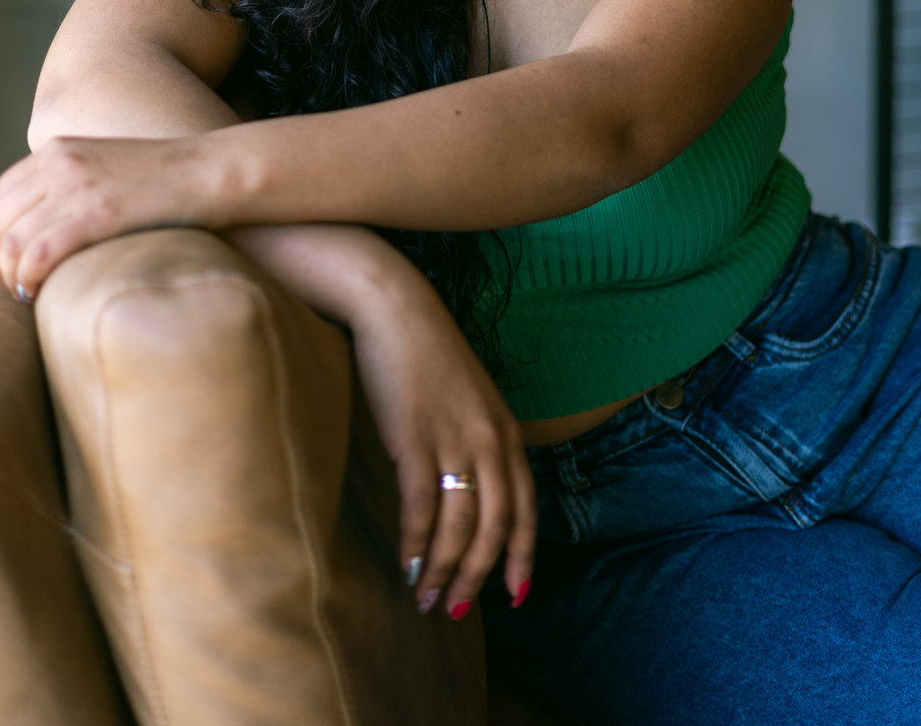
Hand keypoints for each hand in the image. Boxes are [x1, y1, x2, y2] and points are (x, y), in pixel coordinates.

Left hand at [0, 135, 203, 298]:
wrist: (207, 171)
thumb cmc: (163, 181)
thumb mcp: (105, 168)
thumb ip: (70, 186)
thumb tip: (39, 227)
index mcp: (57, 150)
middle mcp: (59, 162)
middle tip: (4, 286)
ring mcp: (77, 186)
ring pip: (13, 240)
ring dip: (9, 274)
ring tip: (22, 292)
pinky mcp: (98, 212)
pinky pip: (40, 252)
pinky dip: (28, 277)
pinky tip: (34, 292)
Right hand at [348, 284, 535, 619]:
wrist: (395, 309)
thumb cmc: (427, 353)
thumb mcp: (472, 397)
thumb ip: (481, 439)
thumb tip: (475, 490)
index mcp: (507, 432)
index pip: (525, 510)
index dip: (521, 557)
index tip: (515, 595)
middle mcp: (489, 441)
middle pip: (494, 529)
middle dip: (477, 577)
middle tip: (457, 611)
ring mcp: (453, 441)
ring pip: (458, 527)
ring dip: (443, 571)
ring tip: (426, 598)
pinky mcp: (414, 439)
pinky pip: (421, 507)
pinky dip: (415, 545)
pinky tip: (406, 566)